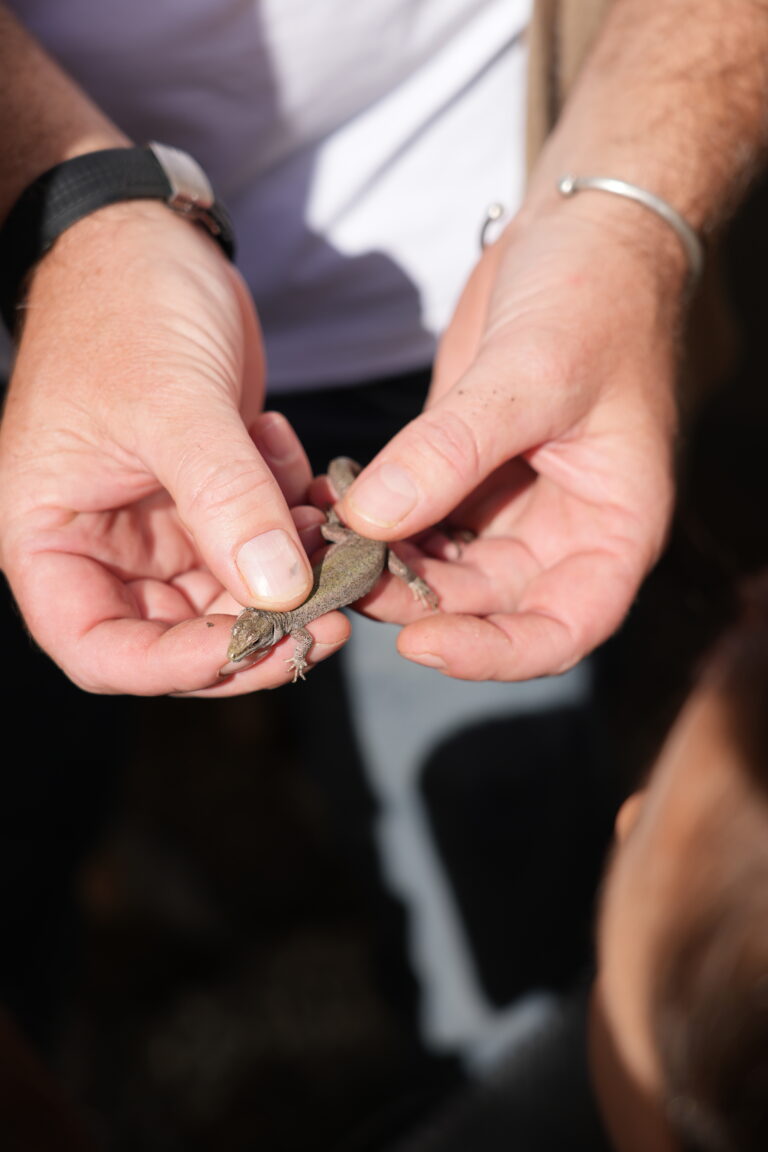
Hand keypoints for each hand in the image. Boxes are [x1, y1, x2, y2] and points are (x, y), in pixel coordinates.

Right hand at [0, 203, 347, 694]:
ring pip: (237, 596)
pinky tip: (316, 484)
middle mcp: (106, 545)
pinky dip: (300, 528)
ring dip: (294, 578)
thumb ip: (224, 500)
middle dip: (259, 629)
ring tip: (336, 533)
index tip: (254, 643)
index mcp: (51, 536)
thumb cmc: (125, 308)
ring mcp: (165, 525)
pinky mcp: (217, 497)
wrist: (150, 241)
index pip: (101, 650)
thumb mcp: (172, 403)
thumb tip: (282, 593)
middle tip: (334, 613)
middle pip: (181, 637)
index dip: (174, 667)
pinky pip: (267, 545)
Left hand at [338, 199, 683, 679]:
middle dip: (418, 600)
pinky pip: (418, 520)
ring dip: (387, 565)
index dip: (496, 653)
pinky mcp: (467, 472)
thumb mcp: (530, 373)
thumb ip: (450, 452)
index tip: (421, 644)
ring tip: (327, 539)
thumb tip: (369, 522)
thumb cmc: (594, 298)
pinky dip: (378, 522)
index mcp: (613, 526)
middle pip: (489, 604)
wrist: (583, 230)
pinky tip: (332, 505)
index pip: (564, 628)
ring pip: (444, 568)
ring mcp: (513, 504)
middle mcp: (564, 529)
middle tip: (342, 577)